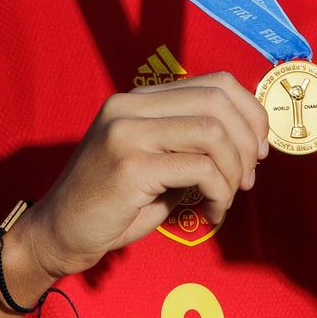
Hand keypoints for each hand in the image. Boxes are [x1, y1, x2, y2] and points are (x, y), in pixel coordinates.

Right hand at [23, 72, 268, 278]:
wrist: (57, 234)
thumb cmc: (112, 204)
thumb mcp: (155, 161)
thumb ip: (190, 143)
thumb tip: (250, 142)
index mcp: (140, 99)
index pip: (216, 83)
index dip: (250, 113)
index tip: (259, 149)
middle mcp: (131, 106)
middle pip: (218, 101)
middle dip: (248, 142)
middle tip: (248, 178)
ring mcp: (127, 132)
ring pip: (213, 133)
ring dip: (233, 172)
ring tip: (225, 198)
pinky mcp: (129, 166)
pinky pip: (199, 169)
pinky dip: (219, 193)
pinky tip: (210, 212)